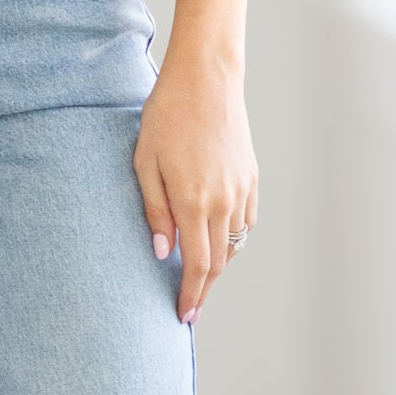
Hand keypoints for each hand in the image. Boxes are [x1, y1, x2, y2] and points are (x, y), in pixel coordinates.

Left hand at [133, 45, 257, 324]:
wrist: (206, 79)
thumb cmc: (167, 115)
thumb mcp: (144, 163)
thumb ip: (155, 211)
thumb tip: (163, 253)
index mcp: (194, 201)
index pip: (195, 265)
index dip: (190, 294)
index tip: (184, 315)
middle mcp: (223, 201)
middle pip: (218, 262)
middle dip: (203, 288)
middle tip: (191, 308)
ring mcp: (241, 189)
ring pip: (234, 243)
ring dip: (218, 264)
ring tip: (199, 277)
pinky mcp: (251, 176)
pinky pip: (246, 221)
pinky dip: (233, 239)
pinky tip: (218, 240)